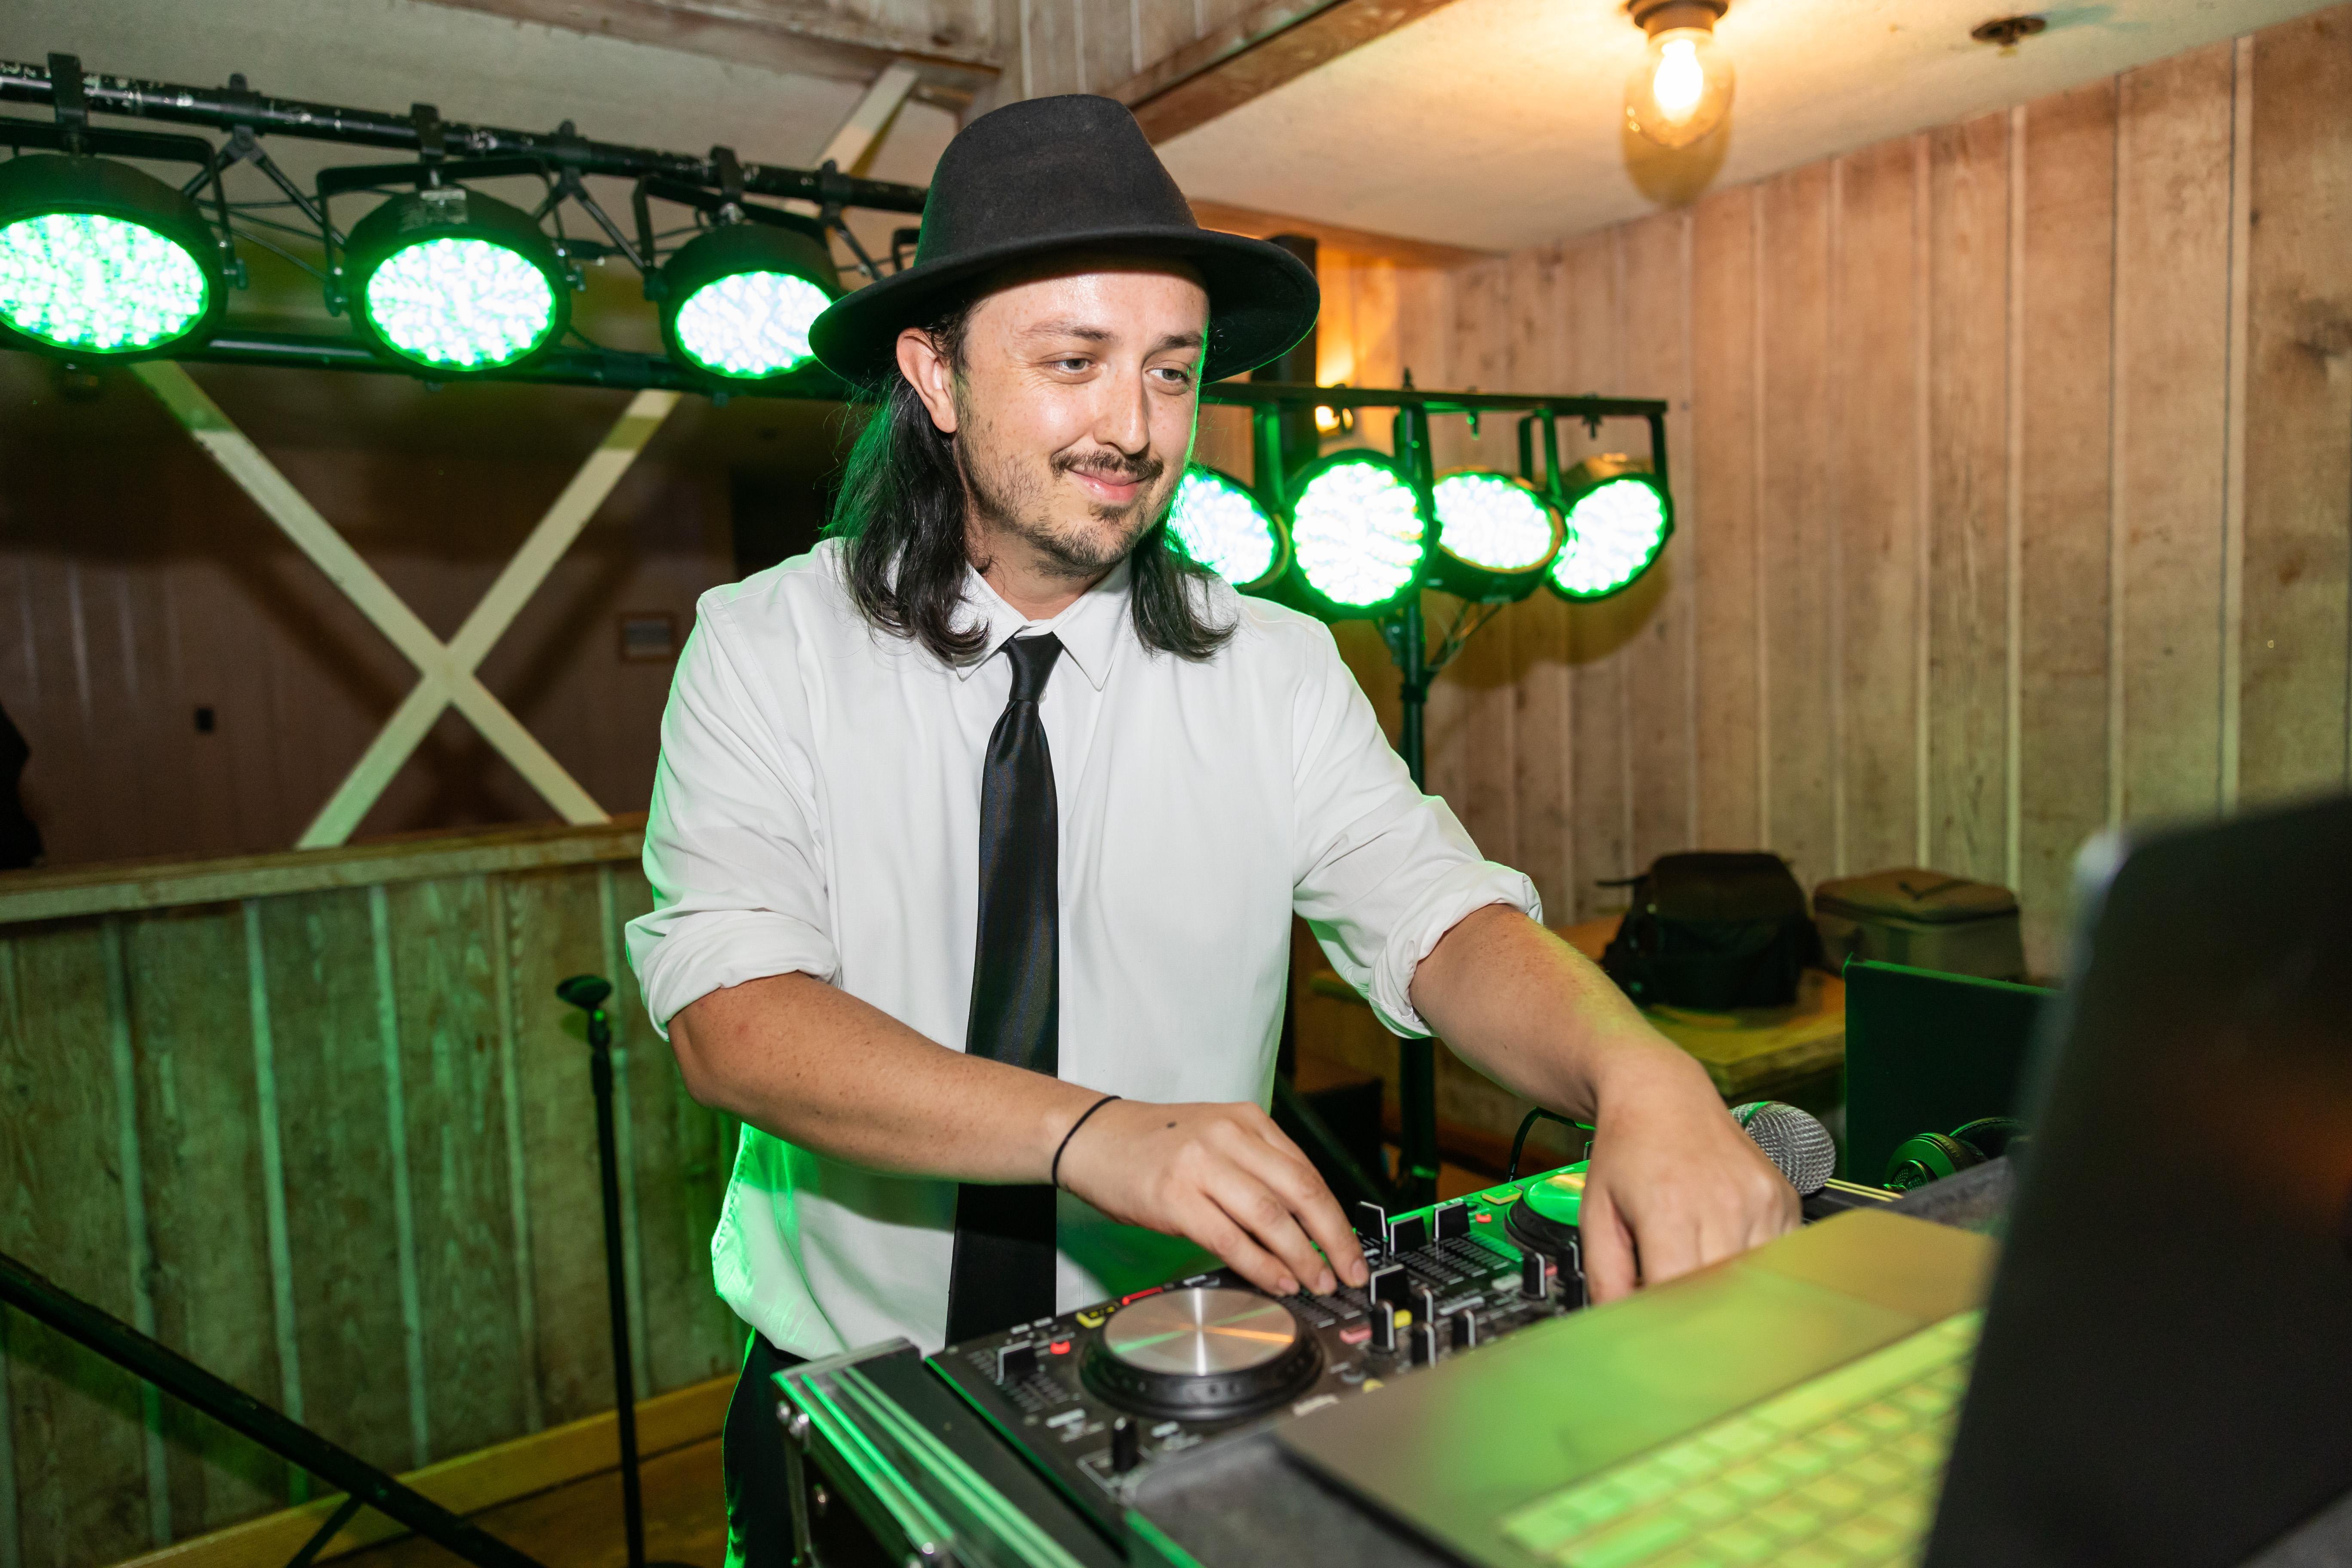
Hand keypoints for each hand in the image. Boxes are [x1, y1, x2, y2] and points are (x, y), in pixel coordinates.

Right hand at [1056, 1100, 1370, 1297]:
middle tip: (1350, 1273)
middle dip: (1334, 1240)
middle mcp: (1229, 1137)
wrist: (1092, 1137)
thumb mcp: (1215, 1138)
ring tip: (1318, 1282)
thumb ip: (1258, 1168)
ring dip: (1303, 1257)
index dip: (1337, 1217)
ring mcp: (1201, 1166)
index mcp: (1246, 1120)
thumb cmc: (1153, 1145)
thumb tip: (1305, 1223)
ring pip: (1271, 1217)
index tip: (1353, 1249)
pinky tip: (1278, 1281)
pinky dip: (1261, 1265)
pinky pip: (1230, 1239)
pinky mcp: (1175, 1198)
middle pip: (1301, 1192)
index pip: (1308, 1172)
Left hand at [1574, 1043, 1798, 1302]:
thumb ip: (1605, 1277)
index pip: (1680, 1296)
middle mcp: (1723, 1204)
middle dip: (1703, 1316)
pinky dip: (1759, 1269)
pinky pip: (1780, 1257)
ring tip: (1707, 1281)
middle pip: (1723, 1295)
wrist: (1661, 1092)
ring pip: (1757, 1282)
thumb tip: (1621, 1327)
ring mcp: (1761, 1201)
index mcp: (1670, 1210)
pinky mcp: (1784, 1198)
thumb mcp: (1596, 1213)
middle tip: (1685, 1321)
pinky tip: (1732, 1252)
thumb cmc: (1626, 1150)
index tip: (1660, 1335)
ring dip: (1734, 1293)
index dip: (1670, 1326)